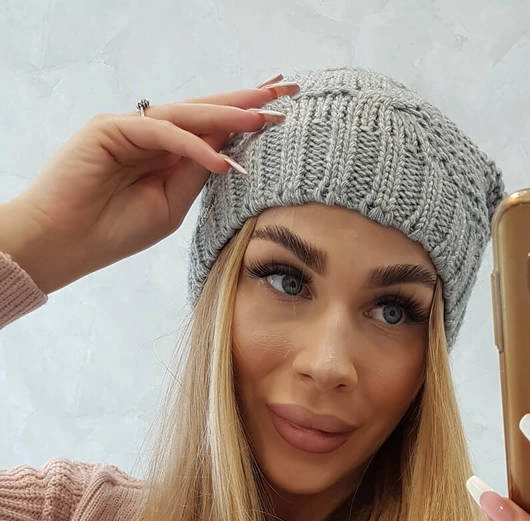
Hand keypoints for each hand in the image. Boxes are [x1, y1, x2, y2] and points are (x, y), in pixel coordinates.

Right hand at [2, 77, 297, 293]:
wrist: (65, 242)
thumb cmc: (115, 231)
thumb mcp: (171, 206)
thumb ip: (197, 175)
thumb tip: (232, 149)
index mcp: (166, 154)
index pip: (212, 129)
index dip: (246, 118)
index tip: (282, 111)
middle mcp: (150, 134)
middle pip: (204, 111)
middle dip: (246, 100)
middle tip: (285, 89)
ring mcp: (130, 127)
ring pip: (187, 115)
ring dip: (228, 115)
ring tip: (265, 116)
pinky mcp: (111, 128)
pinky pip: (162, 131)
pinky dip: (193, 145)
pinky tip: (221, 159)